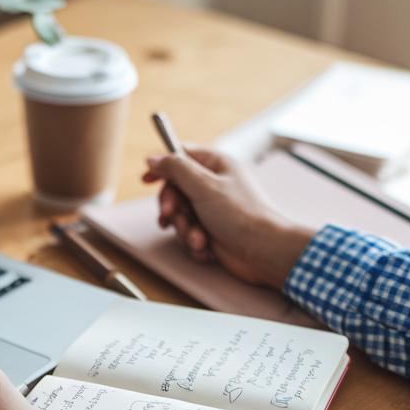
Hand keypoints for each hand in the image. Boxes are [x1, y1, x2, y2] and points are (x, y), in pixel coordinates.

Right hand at [144, 147, 315, 288]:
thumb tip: (153, 158)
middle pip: (175, 190)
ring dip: (184, 229)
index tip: (146, 179)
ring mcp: (212, 210)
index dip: (163, 167)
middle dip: (172, 207)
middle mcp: (214, 186)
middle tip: (172, 215)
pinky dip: (193, 243)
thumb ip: (175, 168)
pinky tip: (206, 249)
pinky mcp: (211, 231)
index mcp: (217, 165)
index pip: (182, 157)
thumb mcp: (203, 185)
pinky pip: (187, 233)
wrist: (263, 252)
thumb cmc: (242, 216)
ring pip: (179, 215)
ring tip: (198, 239)